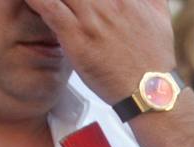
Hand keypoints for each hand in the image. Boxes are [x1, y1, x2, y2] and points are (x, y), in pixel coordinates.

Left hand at [26, 0, 174, 103]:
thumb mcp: (161, 19)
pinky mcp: (75, 36)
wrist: (150, 91)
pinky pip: (47, 6)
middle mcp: (108, 3)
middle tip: (67, 2)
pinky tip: (32, 1)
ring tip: (44, 1)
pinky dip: (35, 0)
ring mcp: (91, 18)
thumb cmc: (154, 57)